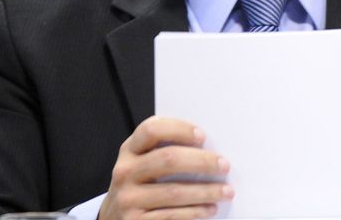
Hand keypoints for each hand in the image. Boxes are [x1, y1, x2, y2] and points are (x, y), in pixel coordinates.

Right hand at [99, 116, 233, 219]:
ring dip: (205, 191)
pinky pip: (171, 215)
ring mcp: (128, 198)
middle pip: (167, 159)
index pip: (151, 129)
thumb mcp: (141, 161)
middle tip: (224, 165)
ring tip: (226, 191)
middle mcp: (125, 171)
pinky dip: (194, 212)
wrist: (114, 218)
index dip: (178, 129)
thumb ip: (163, 150)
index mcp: (129, 150)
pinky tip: (209, 208)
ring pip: (173, 192)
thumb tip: (206, 147)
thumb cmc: (139, 183)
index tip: (202, 136)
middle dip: (201, 161)